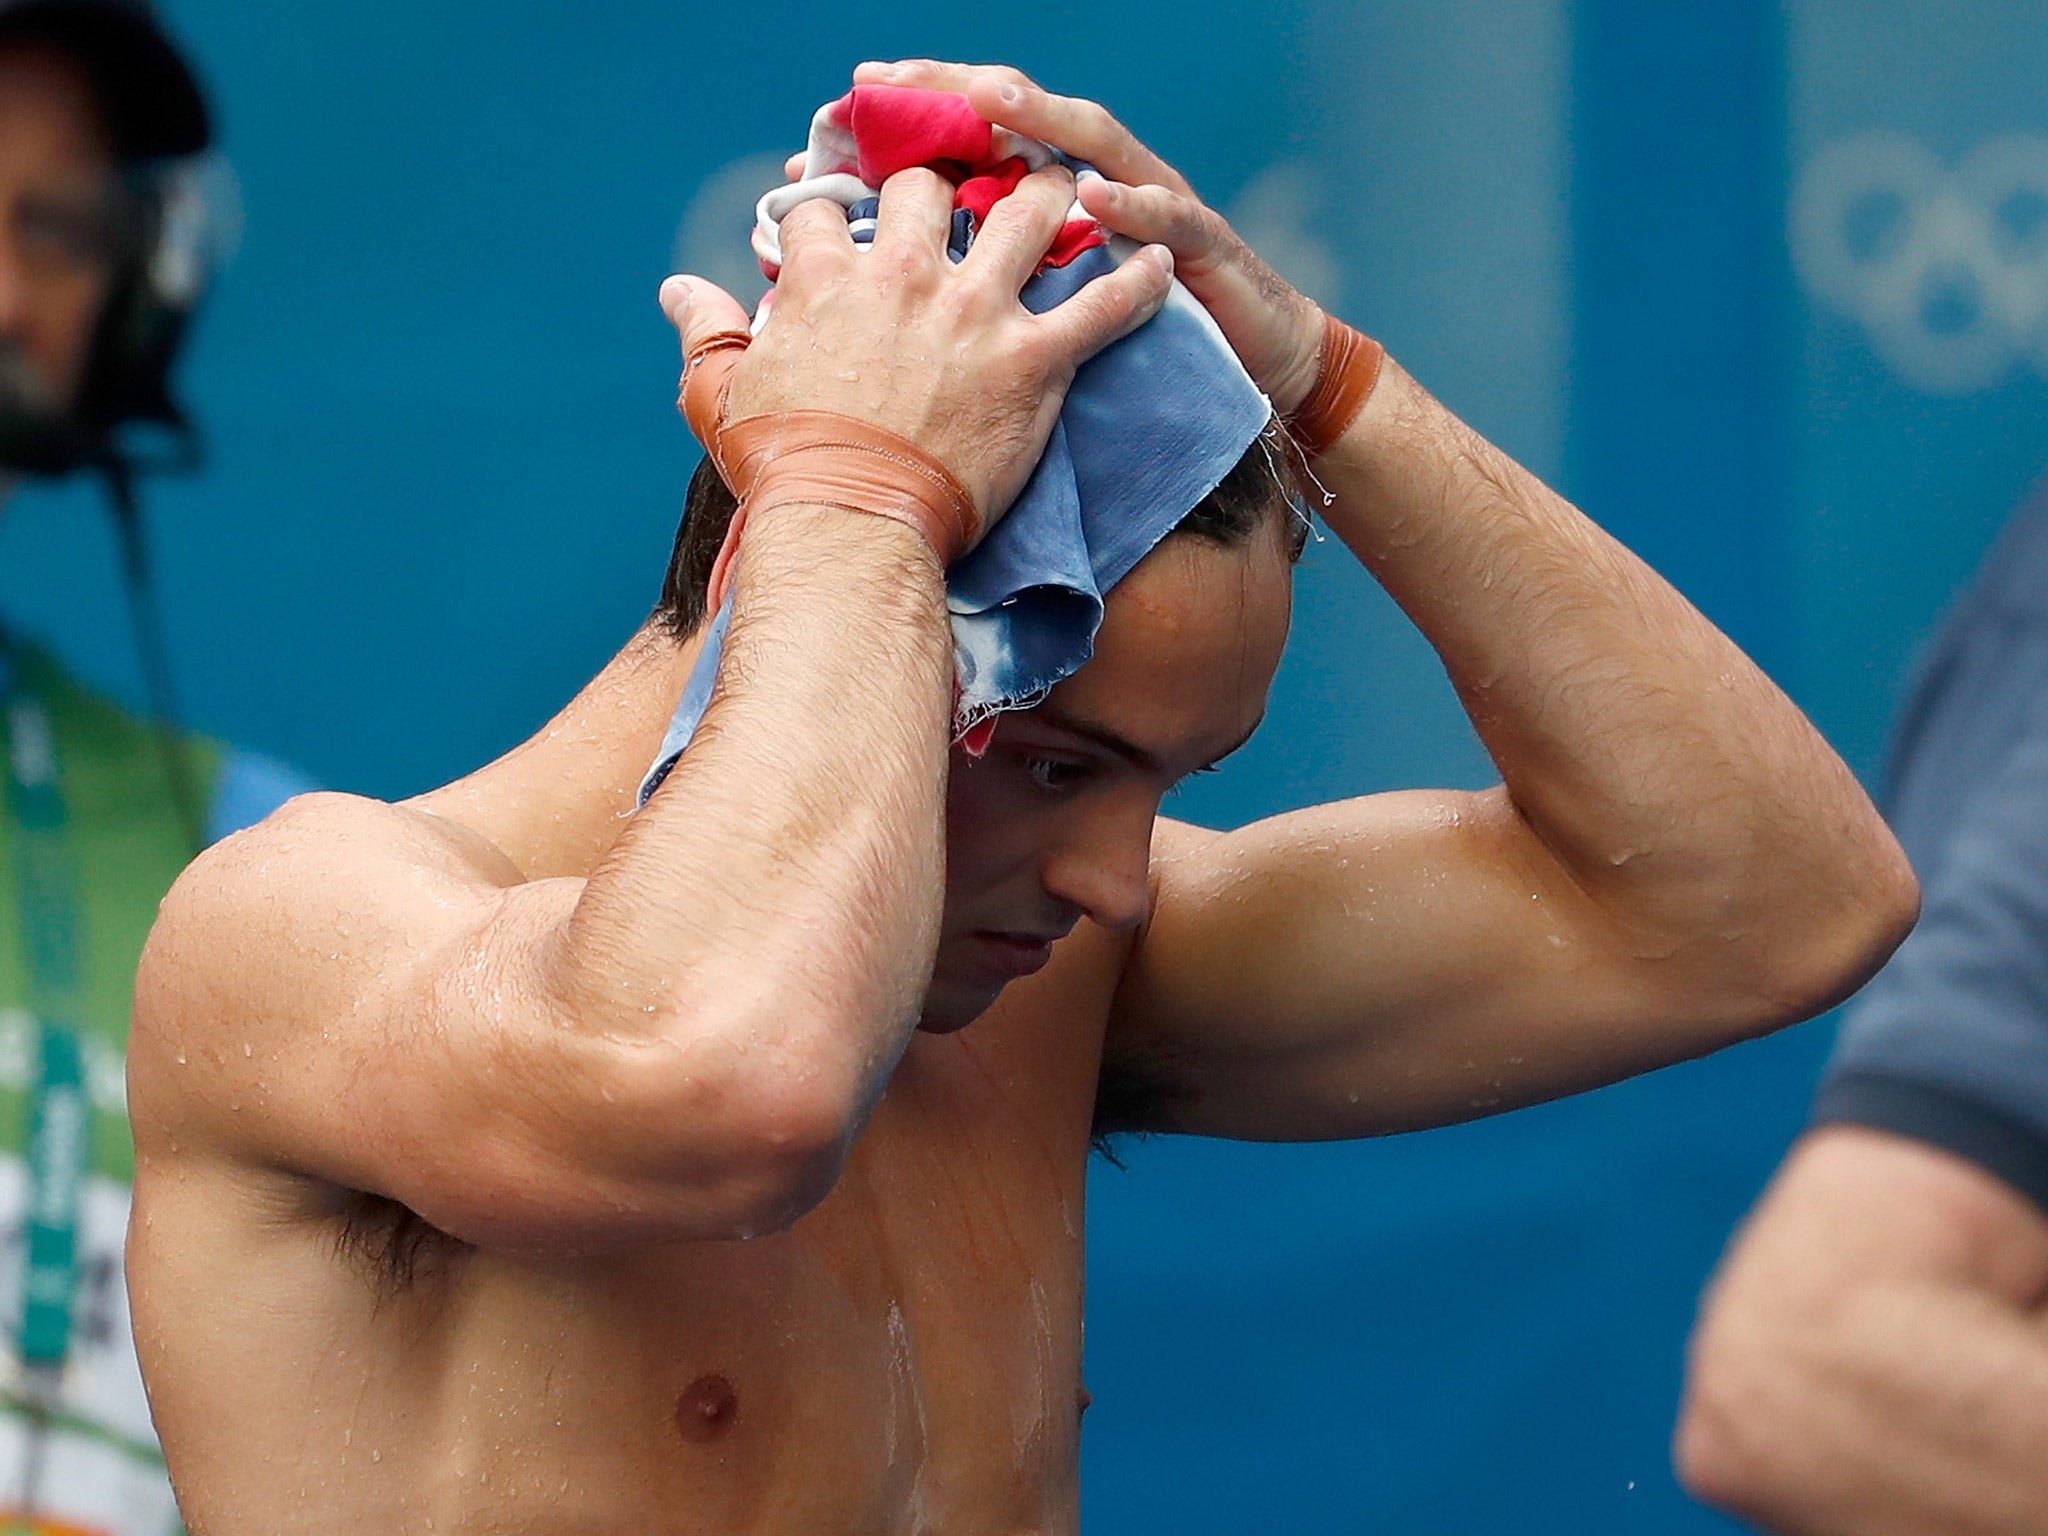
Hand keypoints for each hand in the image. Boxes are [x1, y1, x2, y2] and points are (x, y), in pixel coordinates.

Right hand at [659, 163, 1172, 543]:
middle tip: (960, 181)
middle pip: (925, 188)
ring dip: (1043, 194)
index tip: (839, 220)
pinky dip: (1137, 280)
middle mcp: (902, 276)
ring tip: (1061, 185)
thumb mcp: (719, 396)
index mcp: (827, 281)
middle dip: (938, 177)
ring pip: (1022, 216)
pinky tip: (1159, 255)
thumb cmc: (783, 468)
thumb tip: (677, 289)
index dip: (828, 210)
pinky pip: (1102, 306)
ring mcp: (974, 313)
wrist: (852, 524)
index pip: (819, 212)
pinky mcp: (1033, 360)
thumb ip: (702, 332)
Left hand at [849, 60, 1327, 413]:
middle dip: (958, 91)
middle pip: (1023, 116)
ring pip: (1094, 143)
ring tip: (989, 99)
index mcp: (1057, 197)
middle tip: (892, 80)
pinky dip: (1134, 204)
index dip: (918, 120)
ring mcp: (1156, 201)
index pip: (978, 136)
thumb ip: (991, 279)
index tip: (848, 110)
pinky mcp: (1203, 247)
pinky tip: (1096, 196)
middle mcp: (1103, 180)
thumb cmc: (1140, 340)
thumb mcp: (1051, 310)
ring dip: (1042, 119)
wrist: (1260, 364)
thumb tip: (900, 285)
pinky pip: (1167, 218)